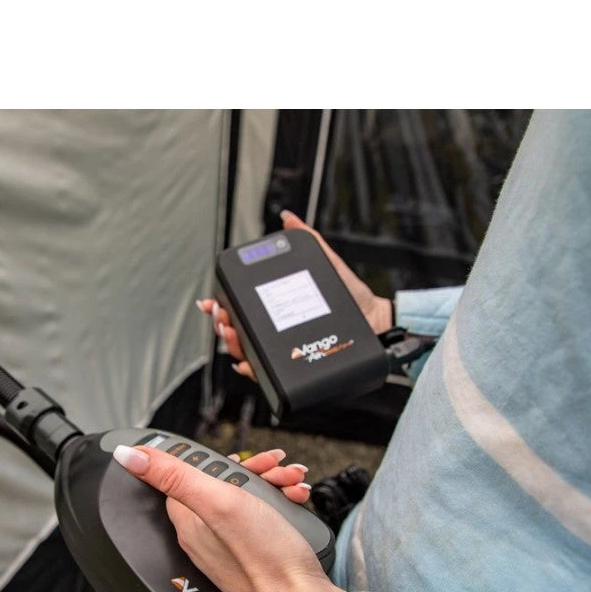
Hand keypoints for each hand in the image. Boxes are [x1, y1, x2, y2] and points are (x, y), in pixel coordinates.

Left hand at [112, 443, 346, 591]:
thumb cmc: (262, 558)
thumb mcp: (218, 502)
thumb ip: (173, 475)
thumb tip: (128, 455)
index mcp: (189, 521)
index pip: (186, 476)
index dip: (213, 461)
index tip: (240, 459)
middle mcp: (205, 535)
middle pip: (221, 484)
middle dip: (254, 471)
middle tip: (275, 470)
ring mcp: (230, 546)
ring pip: (246, 499)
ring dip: (272, 484)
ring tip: (293, 485)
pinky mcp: (254, 554)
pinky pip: (262, 519)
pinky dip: (281, 504)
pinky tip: (296, 502)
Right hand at [198, 209, 392, 379]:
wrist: (377, 324)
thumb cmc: (355, 298)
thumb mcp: (328, 266)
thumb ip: (309, 241)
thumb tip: (289, 218)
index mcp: (278, 304)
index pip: (241, 305)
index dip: (221, 304)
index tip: (212, 302)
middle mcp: (277, 327)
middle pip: (237, 330)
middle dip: (222, 325)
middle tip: (223, 318)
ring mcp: (283, 348)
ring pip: (246, 351)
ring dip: (232, 345)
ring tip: (232, 334)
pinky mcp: (294, 366)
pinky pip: (266, 373)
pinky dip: (251, 369)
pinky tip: (246, 362)